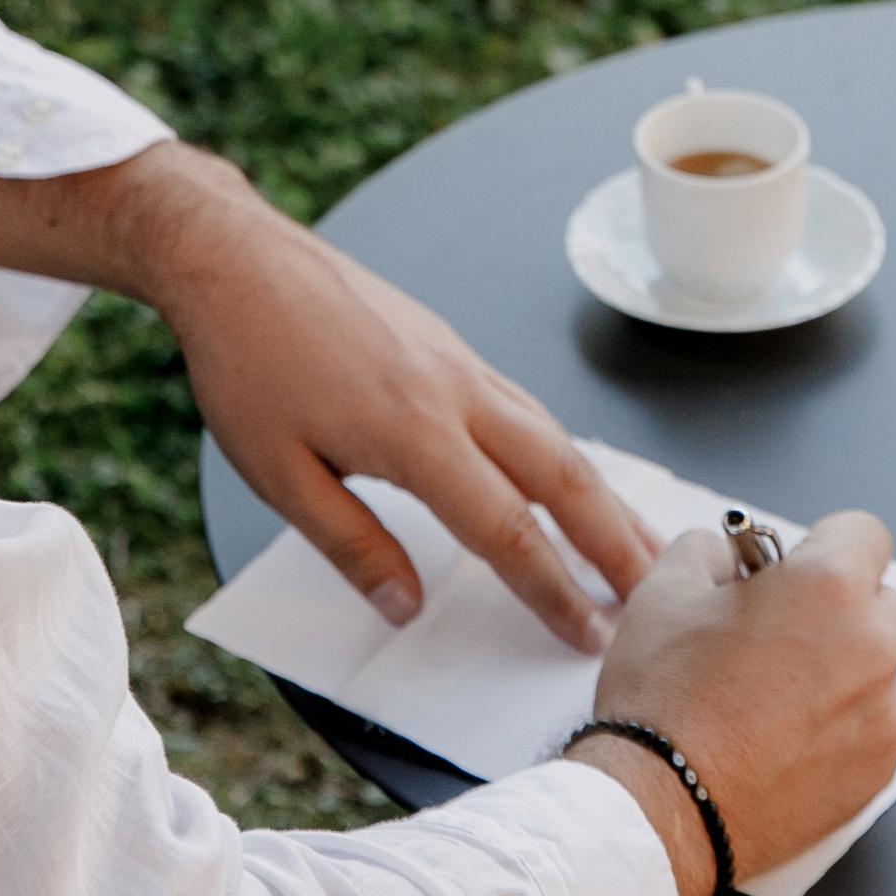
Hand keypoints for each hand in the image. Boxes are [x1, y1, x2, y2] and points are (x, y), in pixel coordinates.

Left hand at [135, 147, 658, 654]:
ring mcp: (461, 363)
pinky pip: (529, 408)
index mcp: (414, 433)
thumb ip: (351, 544)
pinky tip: (575, 477)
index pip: (505, 529)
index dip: (553, 589)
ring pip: (556, 436)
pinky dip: (567, 453)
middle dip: (616, 541)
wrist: (238, 260)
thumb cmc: (247, 365)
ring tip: (644, 543)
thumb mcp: (278, 475)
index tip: (590, 635)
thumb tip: (406, 607)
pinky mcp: (451, 347)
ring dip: (605, 496)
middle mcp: (457, 393)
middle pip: (562, 476)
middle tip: (658, 593)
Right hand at [567, 514, 895, 895]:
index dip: (822, 545)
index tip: (793, 568)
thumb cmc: (664, 699)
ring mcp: (883, 715)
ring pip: (876, 669)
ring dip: (841, 669)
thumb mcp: (665, 589)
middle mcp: (873, 647)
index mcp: (829, 588)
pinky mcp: (879, 770)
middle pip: (880, 602)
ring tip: (771, 697)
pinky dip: (841, 725)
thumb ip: (710, 549)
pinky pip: (873, 726)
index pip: (864, 533)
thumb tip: (731, 555)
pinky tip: (782, 739)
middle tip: (775, 633)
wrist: (662, 807)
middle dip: (836, 609)